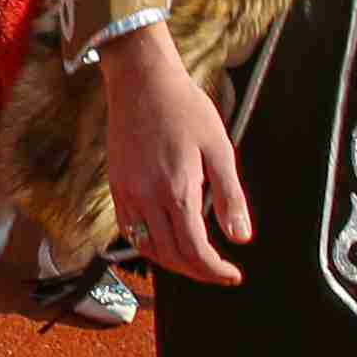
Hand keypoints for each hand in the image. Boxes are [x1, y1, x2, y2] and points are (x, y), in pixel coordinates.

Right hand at [104, 27, 248, 285]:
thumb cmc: (184, 108)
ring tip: (195, 260)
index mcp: (177, 190)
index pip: (194, 250)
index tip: (231, 275)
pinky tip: (165, 240)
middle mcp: (147, 197)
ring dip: (172, 263)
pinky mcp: (116, 186)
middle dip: (197, 271)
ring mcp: (128, 193)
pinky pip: (130, 230)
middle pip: (170, 256)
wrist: (142, 81)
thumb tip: (240, 237)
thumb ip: (230, 196)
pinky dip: (149, 246)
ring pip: (147, 249)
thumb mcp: (219, 148)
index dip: (214, 271)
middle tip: (219, 272)